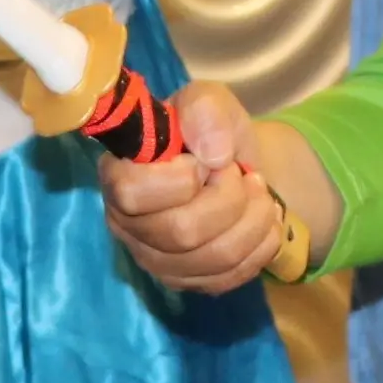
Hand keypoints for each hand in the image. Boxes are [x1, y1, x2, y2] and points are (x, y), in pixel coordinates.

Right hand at [99, 84, 284, 291]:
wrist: (236, 166)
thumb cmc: (210, 131)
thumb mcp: (208, 101)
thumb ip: (204, 111)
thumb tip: (213, 154)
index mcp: (118, 176)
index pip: (131, 194)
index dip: (178, 179)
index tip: (203, 162)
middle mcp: (128, 227)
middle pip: (181, 232)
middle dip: (229, 199)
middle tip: (243, 174)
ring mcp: (158, 261)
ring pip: (213, 258)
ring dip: (253, 221)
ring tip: (261, 193)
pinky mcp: (189, 282)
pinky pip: (231, 276)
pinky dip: (261, 245)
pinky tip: (264, 220)